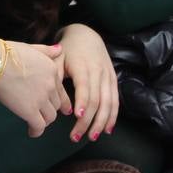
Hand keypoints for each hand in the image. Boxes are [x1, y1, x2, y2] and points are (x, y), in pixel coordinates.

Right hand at [0, 41, 69, 137]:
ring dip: (43, 121)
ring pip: (50, 117)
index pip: (61, 90)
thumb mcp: (31, 48)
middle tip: (43, 114)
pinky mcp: (30, 110)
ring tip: (35, 122)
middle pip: (57, 104)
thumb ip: (46, 51)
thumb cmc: (6, 53)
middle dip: (50, 110)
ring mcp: (41, 98)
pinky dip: (36, 131)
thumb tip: (59, 49)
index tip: (61, 108)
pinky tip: (31, 132)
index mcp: (51, 69)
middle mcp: (50, 85)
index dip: (61, 101)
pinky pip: (39, 126)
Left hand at [57, 24, 118, 143]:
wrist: (86, 35)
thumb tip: (63, 108)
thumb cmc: (67, 50)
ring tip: (92, 137)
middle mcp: (98, 72)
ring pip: (109, 102)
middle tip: (76, 137)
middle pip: (97, 100)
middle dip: (88, 121)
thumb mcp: (57, 60)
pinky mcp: (113, 79)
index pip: (85, 87)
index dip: (83, 102)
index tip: (78, 117)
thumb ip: (57, 81)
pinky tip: (107, 129)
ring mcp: (108, 76)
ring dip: (102, 122)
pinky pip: (115, 100)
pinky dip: (113, 116)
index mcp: (83, 66)